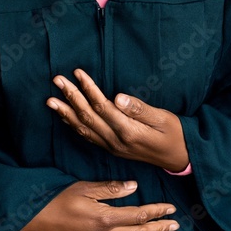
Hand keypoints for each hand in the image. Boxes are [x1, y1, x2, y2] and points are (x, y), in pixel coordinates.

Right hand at [16, 180, 178, 230]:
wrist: (33, 221)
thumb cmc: (55, 200)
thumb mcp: (82, 188)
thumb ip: (109, 188)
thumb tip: (133, 185)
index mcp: (104, 218)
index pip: (137, 216)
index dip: (155, 212)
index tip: (170, 209)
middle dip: (158, 229)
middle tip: (175, 225)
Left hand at [47, 69, 189, 172]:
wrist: (180, 158)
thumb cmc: (175, 134)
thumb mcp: (163, 118)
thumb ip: (139, 108)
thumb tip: (118, 97)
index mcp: (129, 131)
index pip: (102, 107)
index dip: (88, 89)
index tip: (77, 72)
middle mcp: (116, 141)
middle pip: (87, 117)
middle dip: (71, 97)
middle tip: (57, 80)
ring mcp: (112, 147)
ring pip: (83, 130)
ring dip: (66, 113)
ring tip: (50, 100)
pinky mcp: (112, 150)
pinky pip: (88, 138)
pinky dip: (74, 127)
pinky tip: (65, 117)